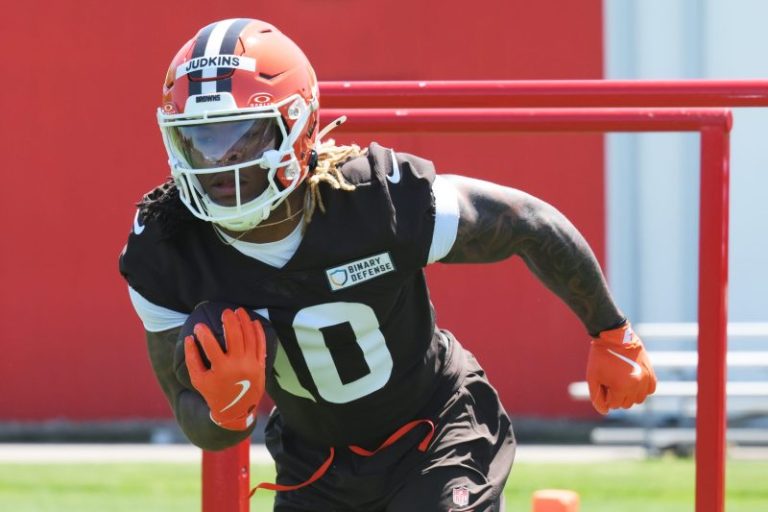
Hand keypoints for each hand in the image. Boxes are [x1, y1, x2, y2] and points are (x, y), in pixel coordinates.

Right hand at [184, 308, 265, 430]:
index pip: (211, 345)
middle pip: (235, 335)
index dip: (203, 333)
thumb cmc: (214, 393)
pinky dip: (258, 331)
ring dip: (245, 321)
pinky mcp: (261, 365)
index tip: (199, 326)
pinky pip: (261, 344)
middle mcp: (238, 365)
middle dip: (230, 320)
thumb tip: (189, 338)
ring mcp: (251, 364)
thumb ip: (192, 359)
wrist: (236, 411)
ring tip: (239, 311)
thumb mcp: (198, 380)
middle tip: (225, 312)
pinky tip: (254, 321)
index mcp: (221, 369)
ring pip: (250, 337)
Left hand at [586, 322, 656, 413]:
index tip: (603, 382)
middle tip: (611, 380)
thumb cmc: (600, 357)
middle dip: (617, 395)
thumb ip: (597, 397)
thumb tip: (605, 412)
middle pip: (626, 403)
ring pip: (638, 399)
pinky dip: (642, 389)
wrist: (614, 337)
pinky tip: (633, 381)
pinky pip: (650, 390)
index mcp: (621, 387)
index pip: (614, 404)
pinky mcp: (651, 373)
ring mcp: (646, 379)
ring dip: (629, 394)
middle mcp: (636, 385)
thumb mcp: (593, 377)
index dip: (606, 394)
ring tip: (621, 380)